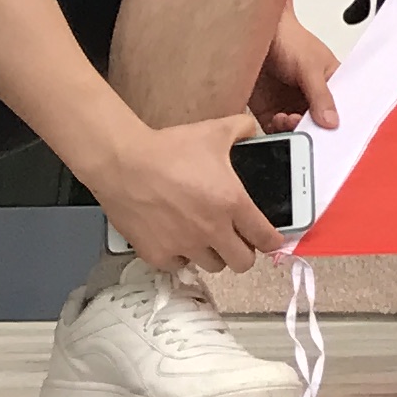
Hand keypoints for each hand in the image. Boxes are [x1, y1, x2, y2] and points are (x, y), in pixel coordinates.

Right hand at [93, 115, 280, 276]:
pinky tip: (178, 239)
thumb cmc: (168, 149)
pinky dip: (181, 257)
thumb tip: (253, 132)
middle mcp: (211, 230)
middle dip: (244, 252)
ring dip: (214, 254)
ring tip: (207, 237)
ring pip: (212, 266)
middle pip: (242, 263)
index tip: (272, 240)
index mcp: (232, 203)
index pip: (265, 238)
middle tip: (238, 239)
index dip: (273, 241)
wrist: (123, 163)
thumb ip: (244, 129)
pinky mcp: (157, 254)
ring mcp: (183, 245)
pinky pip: (178, 266)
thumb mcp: (215, 131)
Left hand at [251, 14, 340, 134]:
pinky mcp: (270, 112)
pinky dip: (276, 133)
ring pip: (296, 131)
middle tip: (305, 126)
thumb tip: (332, 121)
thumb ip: (321, 95)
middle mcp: (312, 98)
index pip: (339, 110)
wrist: (255, 34)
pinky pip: (275, 131)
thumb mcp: (310, 67)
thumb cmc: (289, 39)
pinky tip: (276, 120)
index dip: (336, 122)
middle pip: (317, 125)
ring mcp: (291, 105)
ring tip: (287, 119)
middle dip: (311, 130)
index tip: (329, 129)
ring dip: (292, 131)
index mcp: (331, 85)